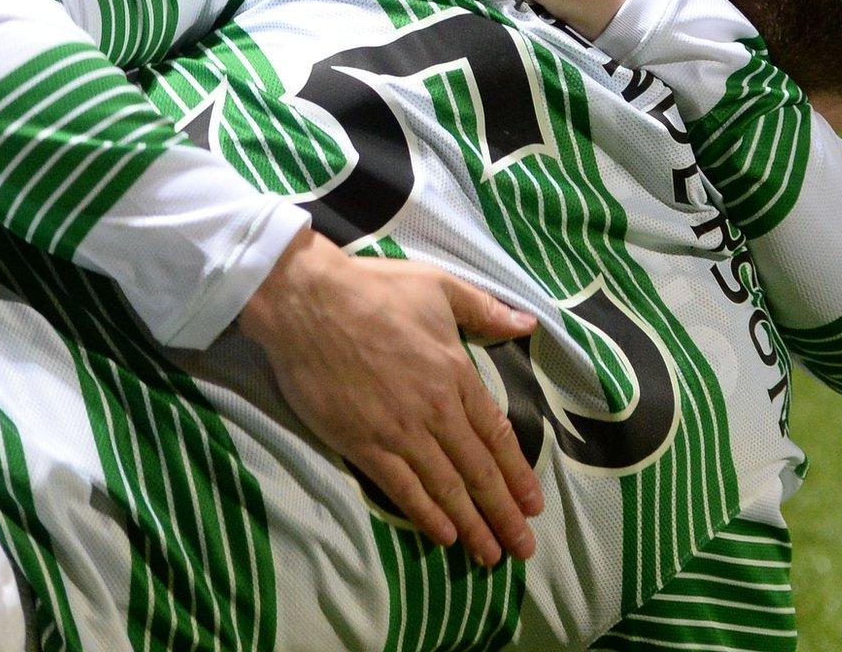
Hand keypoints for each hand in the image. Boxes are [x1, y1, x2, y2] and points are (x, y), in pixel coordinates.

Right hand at [236, 226, 544, 564]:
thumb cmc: (373, 290)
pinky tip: (444, 537)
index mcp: (457, 373)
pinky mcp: (363, 444)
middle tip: (524, 548)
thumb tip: (528, 325)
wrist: (308, 303)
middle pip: (479, 471)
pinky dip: (426, 516)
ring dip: (472, 525)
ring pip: (446, 488)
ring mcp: (399, 431)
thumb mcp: (440, 286)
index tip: (534, 503)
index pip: (497, 434)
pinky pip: (402, 489)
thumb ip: (485, 310)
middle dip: (504, 513)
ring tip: (492, 554)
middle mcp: (435, 410)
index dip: (517, 473)